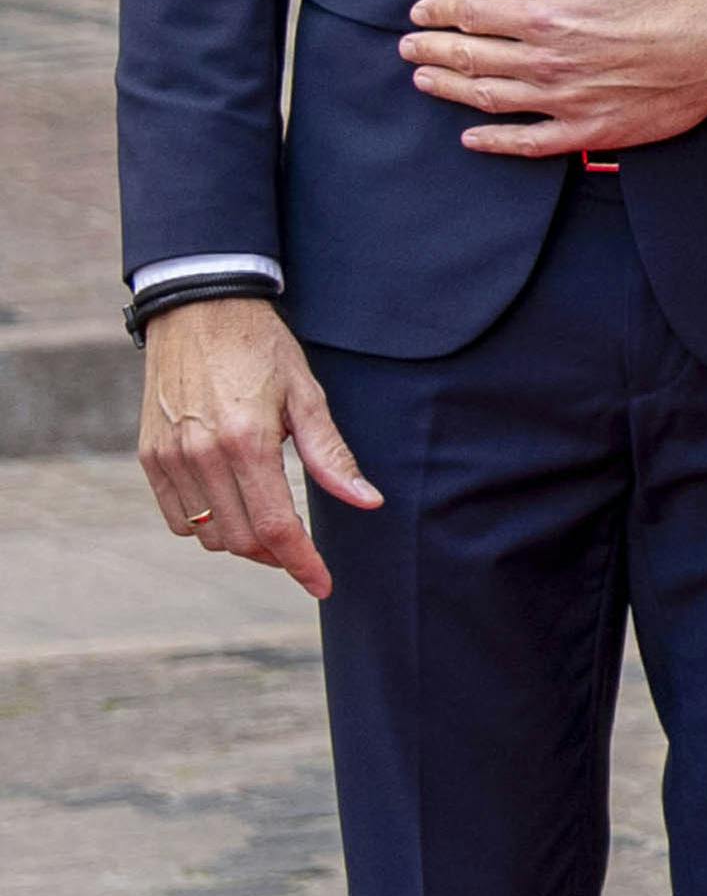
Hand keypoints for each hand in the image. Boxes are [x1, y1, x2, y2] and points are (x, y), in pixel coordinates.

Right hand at [138, 296, 382, 598]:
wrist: (199, 310)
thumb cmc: (262, 348)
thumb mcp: (308, 394)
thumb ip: (332, 455)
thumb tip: (368, 502)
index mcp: (247, 442)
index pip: (278, 527)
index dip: (302, 564)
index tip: (323, 584)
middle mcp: (202, 455)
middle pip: (242, 539)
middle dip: (277, 555)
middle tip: (302, 549)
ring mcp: (169, 458)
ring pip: (208, 534)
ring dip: (242, 540)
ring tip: (270, 520)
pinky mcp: (149, 456)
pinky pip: (177, 517)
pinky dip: (206, 525)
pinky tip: (232, 505)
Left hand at [399, 0, 706, 158]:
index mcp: (549, 15)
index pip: (472, 13)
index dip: (439, 10)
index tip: (422, 10)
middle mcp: (549, 62)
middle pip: (471, 58)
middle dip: (432, 49)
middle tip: (408, 46)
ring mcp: (567, 101)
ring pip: (490, 99)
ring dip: (450, 89)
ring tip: (425, 80)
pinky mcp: (592, 130)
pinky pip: (530, 142)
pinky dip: (494, 141)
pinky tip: (472, 137)